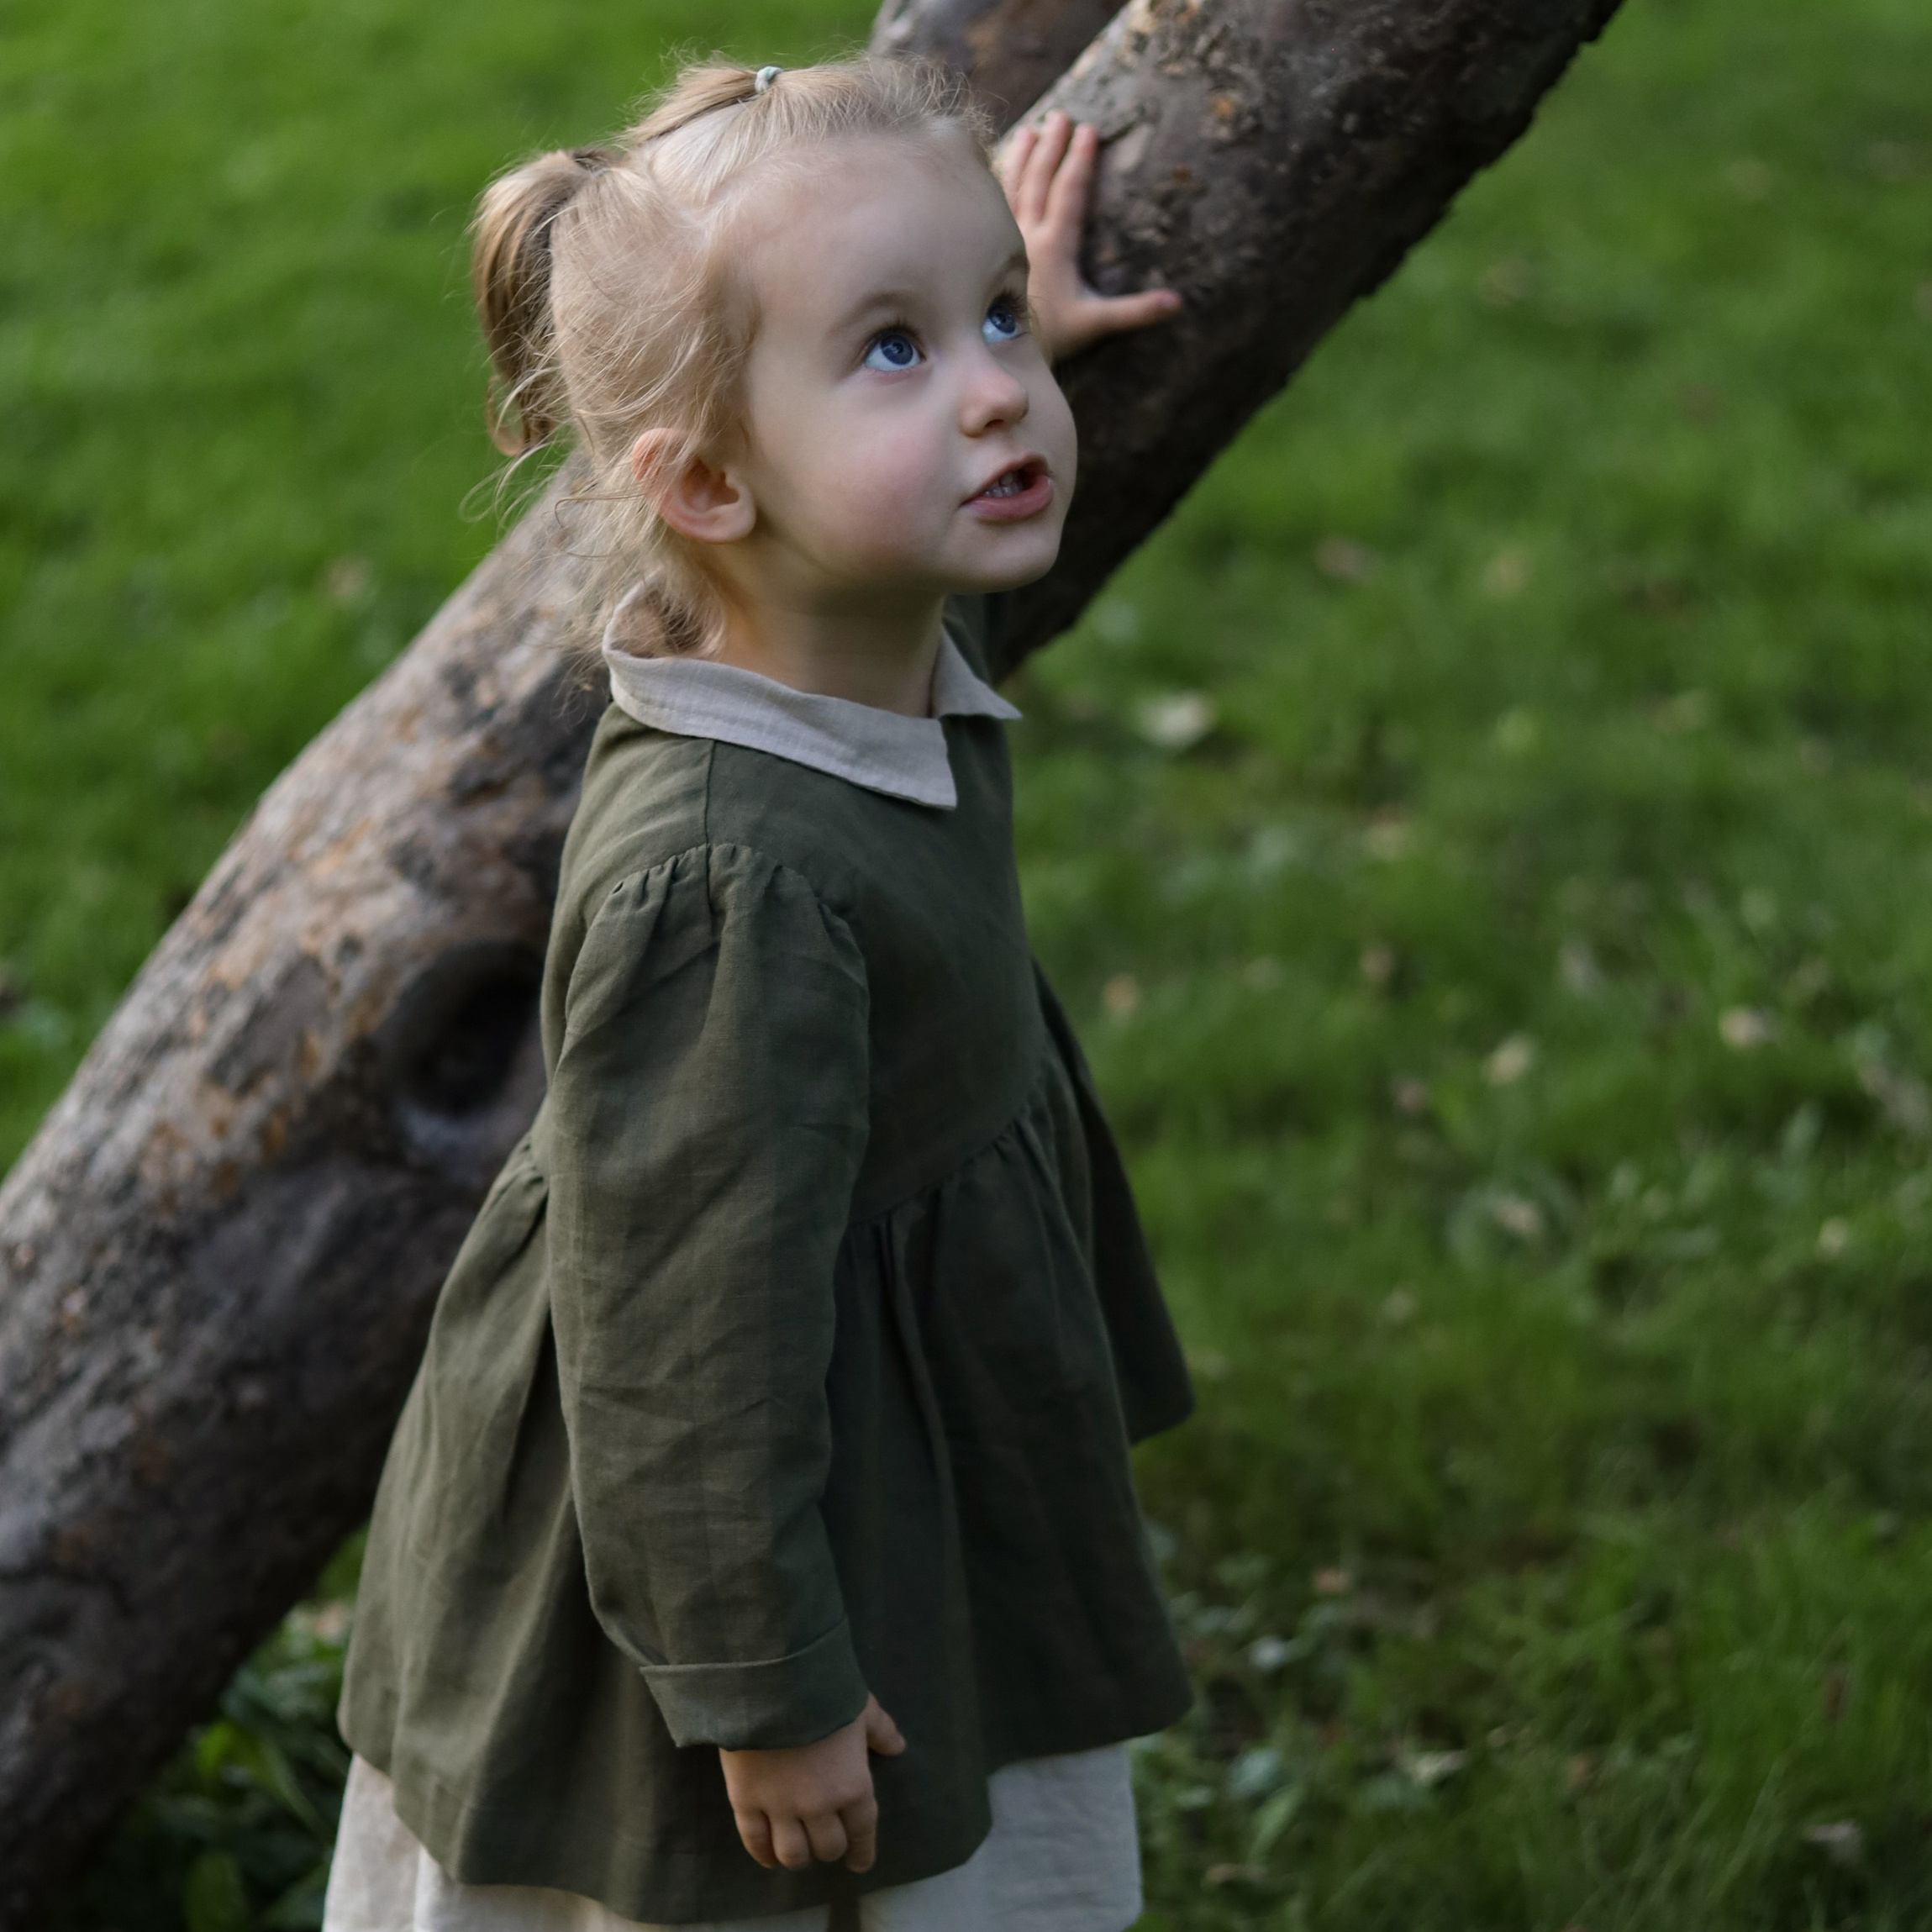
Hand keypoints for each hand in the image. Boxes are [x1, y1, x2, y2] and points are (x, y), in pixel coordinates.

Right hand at [720, 1694, 907, 1873]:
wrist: (773, 1682)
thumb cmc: (825, 1692)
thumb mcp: (863, 1709)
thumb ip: (881, 1731)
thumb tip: (897, 1747)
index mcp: (853, 1787)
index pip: (862, 1831)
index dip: (862, 1851)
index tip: (860, 1862)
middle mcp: (819, 1807)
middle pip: (827, 1847)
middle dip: (829, 1847)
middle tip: (825, 1840)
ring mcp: (780, 1808)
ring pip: (792, 1853)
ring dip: (799, 1856)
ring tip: (797, 1851)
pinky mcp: (746, 1801)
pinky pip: (755, 1841)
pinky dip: (763, 1854)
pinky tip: (768, 1856)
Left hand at [1000, 108, 1182, 364]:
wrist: (1003, 350)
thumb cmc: (1053, 337)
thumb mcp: (1096, 323)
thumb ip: (1135, 312)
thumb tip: (1176, 304)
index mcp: (1054, 246)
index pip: (1068, 192)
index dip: (1079, 160)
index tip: (1088, 131)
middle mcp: (1027, 235)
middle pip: (1039, 180)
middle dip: (1052, 146)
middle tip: (1061, 116)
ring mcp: (1006, 239)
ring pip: (1013, 188)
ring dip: (1023, 157)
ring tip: (1032, 131)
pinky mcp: (991, 247)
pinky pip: (995, 205)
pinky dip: (998, 181)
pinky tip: (1000, 167)